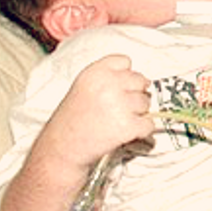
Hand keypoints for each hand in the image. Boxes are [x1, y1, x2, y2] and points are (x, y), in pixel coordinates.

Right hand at [43, 52, 155, 171]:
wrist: (62, 149)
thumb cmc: (71, 120)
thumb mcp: (83, 87)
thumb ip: (108, 78)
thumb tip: (142, 80)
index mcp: (95, 72)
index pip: (124, 61)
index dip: (125, 75)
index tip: (120, 86)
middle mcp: (108, 85)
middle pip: (140, 81)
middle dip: (134, 94)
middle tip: (119, 108)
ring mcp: (120, 105)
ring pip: (146, 103)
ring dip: (138, 113)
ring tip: (118, 121)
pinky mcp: (128, 126)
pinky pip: (149, 124)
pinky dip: (142, 130)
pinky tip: (127, 133)